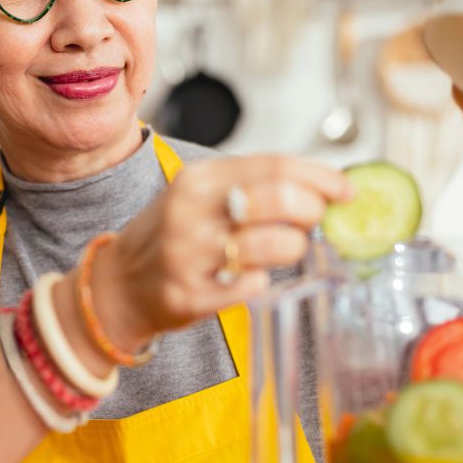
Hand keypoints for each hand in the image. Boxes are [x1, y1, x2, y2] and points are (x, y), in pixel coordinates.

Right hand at [89, 155, 352, 347]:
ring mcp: (189, 256)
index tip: (346, 191)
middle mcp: (190, 213)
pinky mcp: (191, 297)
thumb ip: (251, 186)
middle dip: (313, 211)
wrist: (116, 286)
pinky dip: (263, 281)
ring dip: (294, 248)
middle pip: (281, 200)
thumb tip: (322, 187)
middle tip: (315, 221)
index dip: (321, 177)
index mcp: (197, 179)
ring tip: (283, 250)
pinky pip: (254, 286)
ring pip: (275, 245)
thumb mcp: (198, 196)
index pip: (275, 166)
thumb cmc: (170, 237)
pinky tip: (250, 278)